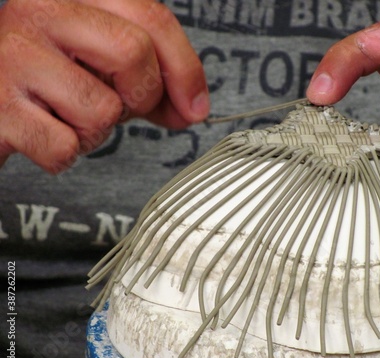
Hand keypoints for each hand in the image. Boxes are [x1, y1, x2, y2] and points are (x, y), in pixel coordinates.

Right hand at [0, 0, 208, 172]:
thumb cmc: (48, 83)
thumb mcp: (104, 69)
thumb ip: (152, 81)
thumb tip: (192, 108)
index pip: (151, 18)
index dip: (184, 68)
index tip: (195, 106)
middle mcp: (40, 11)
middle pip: (133, 53)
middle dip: (141, 97)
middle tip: (119, 107)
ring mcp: (13, 55)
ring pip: (103, 109)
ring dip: (96, 131)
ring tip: (67, 117)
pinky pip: (65, 147)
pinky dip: (64, 154)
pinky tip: (43, 133)